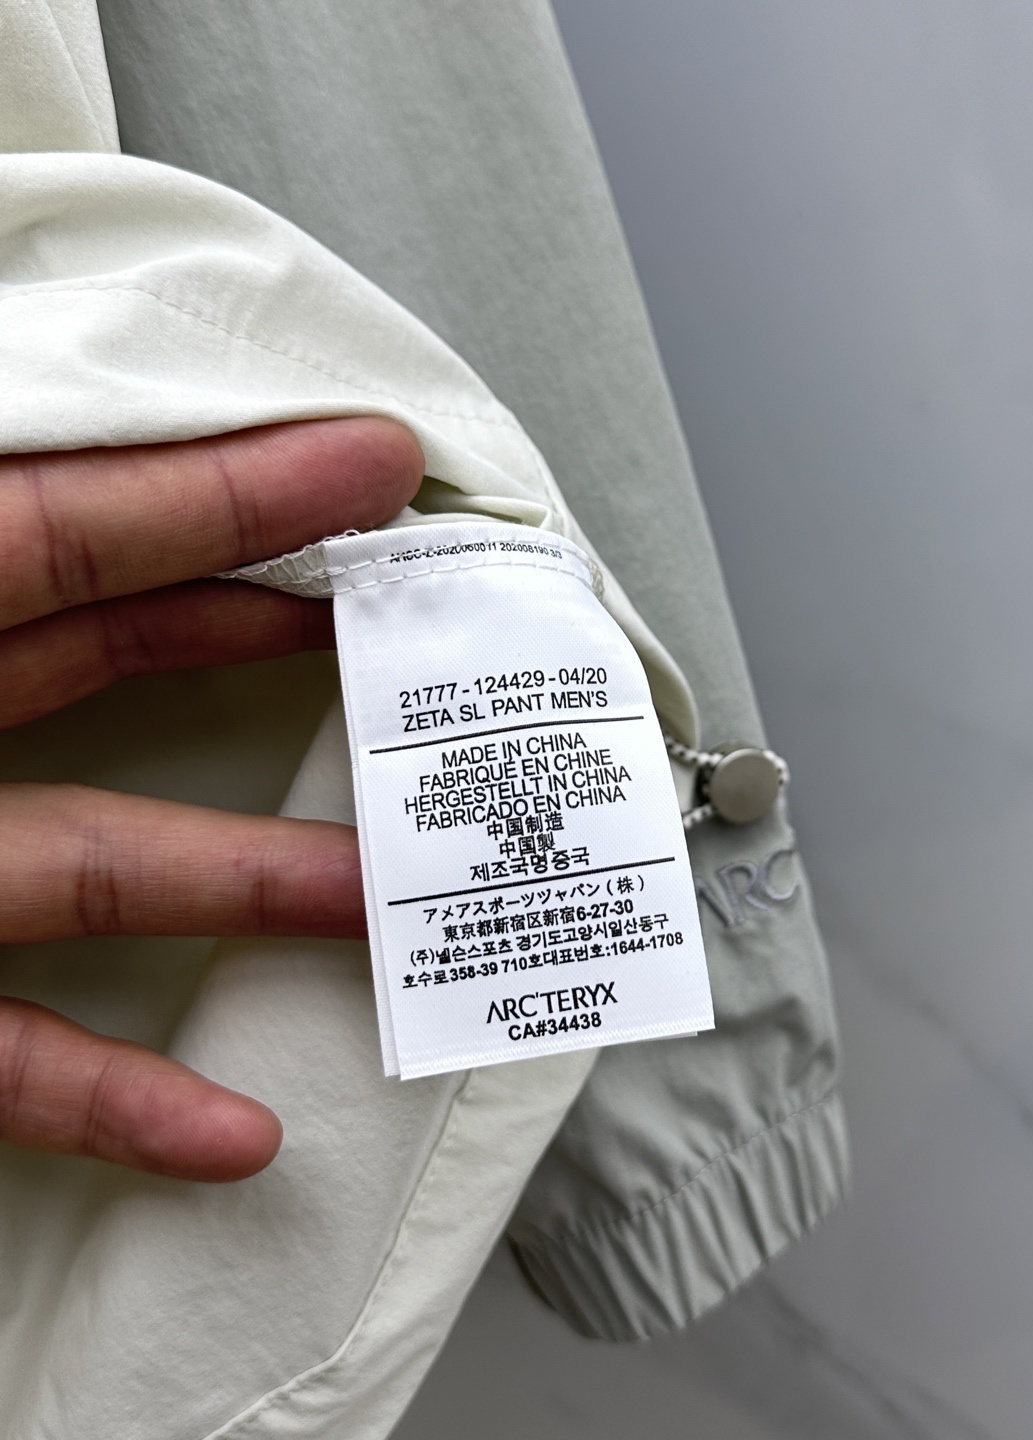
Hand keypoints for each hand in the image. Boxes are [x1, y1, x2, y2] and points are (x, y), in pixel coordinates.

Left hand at [0, 418, 421, 1181]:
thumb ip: (7, 546)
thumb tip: (61, 513)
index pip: (76, 524)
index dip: (234, 488)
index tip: (382, 459)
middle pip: (109, 656)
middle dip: (271, 634)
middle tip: (415, 619)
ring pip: (93, 865)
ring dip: (254, 887)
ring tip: (394, 893)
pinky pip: (8, 1055)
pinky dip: (116, 1095)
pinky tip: (231, 1136)